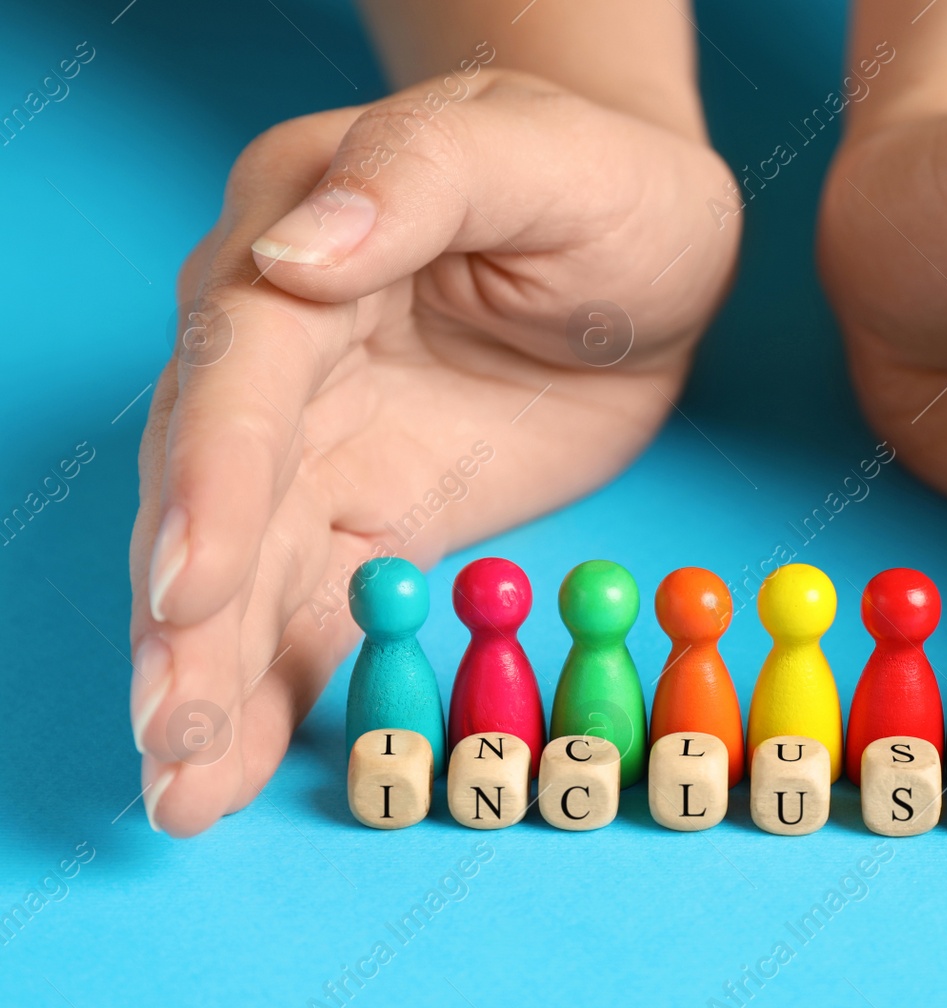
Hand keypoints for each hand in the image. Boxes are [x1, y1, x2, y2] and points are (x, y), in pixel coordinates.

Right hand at [130, 69, 736, 835]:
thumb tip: (297, 254)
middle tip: (169, 733)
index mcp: (301, 239)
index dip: (213, 482)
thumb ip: (422, 179)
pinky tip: (230, 768)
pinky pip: (309, 607)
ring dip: (206, 676)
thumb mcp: (534, 152)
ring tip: (181, 787)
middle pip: (211, 489)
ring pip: (243, 568)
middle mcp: (280, 349)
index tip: (192, 587)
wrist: (648, 245)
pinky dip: (274, 686)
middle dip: (183, 617)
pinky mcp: (374, 513)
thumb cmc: (597, 179)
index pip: (238, 370)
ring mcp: (320, 441)